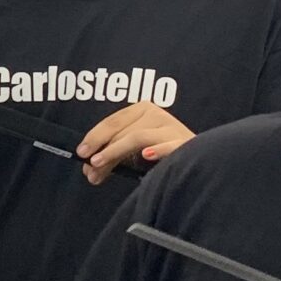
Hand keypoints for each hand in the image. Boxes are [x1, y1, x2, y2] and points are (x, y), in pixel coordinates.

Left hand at [75, 103, 192, 184]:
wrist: (199, 159)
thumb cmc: (161, 154)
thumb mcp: (134, 151)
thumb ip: (113, 156)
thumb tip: (89, 169)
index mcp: (142, 110)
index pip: (113, 121)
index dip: (94, 136)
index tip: (81, 152)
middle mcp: (156, 114)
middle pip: (122, 131)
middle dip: (103, 151)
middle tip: (90, 170)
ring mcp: (171, 128)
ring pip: (138, 137)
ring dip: (116, 152)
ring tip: (101, 165)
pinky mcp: (185, 143)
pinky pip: (169, 145)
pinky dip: (157, 150)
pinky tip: (146, 156)